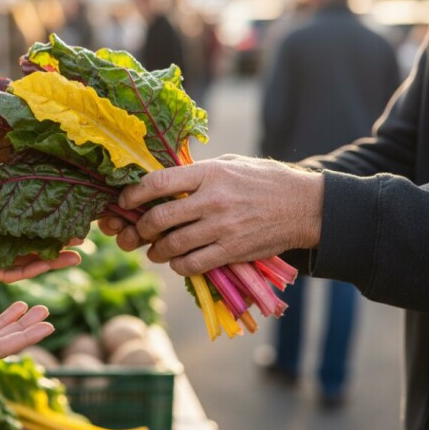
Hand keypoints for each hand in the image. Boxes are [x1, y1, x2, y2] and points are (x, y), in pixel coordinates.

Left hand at [0, 164, 80, 281]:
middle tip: (87, 232)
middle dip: (66, 238)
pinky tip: (52, 262)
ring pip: (33, 260)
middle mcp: (3, 235)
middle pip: (42, 241)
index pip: (40, 216)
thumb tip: (39, 151)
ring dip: (57, 258)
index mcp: (4, 214)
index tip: (84, 208)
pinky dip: (34, 269)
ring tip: (79, 253)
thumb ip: (5, 167)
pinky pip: (13, 272)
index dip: (62, 214)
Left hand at [117, 155, 323, 275]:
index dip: (133, 194)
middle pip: (158, 218)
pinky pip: (192, 264)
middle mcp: (212, 200)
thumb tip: (162, 180)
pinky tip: (178, 260)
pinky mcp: (231, 251)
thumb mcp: (230, 164)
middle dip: (140, 228)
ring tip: (155, 249)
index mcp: (209, 173)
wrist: (303, 206)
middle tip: (139, 230)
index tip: (125, 201)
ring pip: (171, 246)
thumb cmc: (263, 180)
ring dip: (155, 251)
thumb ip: (197, 172)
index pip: (158, 182)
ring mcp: (222, 228)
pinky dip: (178, 265)